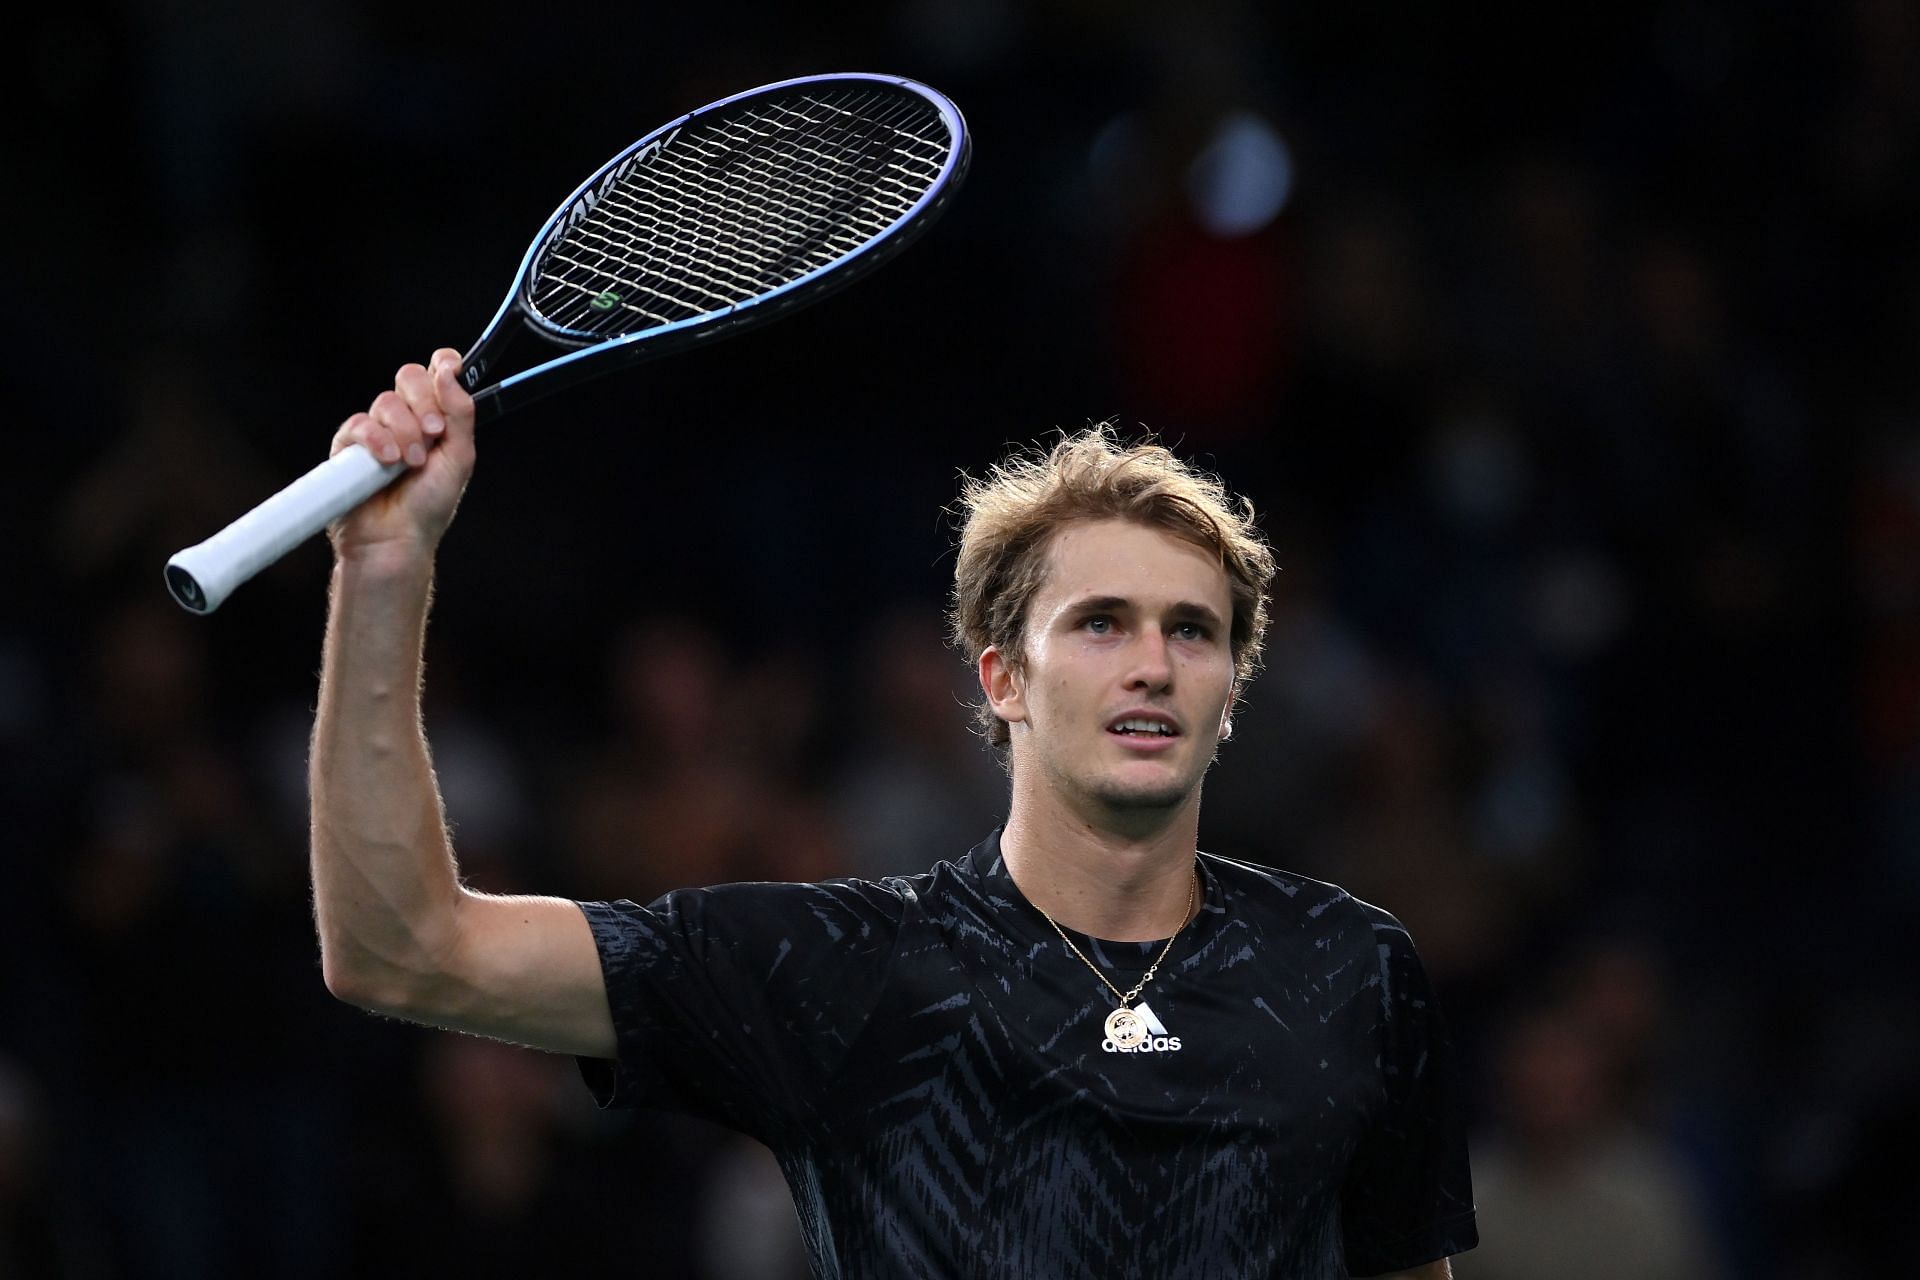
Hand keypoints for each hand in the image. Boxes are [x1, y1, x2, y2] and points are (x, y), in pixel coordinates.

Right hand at [327, 349, 476, 561]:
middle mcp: (407, 419)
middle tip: (433, 435)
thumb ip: (459, 414)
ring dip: (404, 431)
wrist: (398, 539)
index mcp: (435, 419)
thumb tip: (449, 372)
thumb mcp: (459, 457)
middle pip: (410, 377)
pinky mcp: (349, 445)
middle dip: (424, 402)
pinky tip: (387, 460)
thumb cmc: (429, 505)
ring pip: (386, 401)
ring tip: (410, 463)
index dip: (443, 364)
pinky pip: (359, 424)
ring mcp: (377, 430)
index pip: (437, 373)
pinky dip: (377, 439)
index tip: (449, 369)